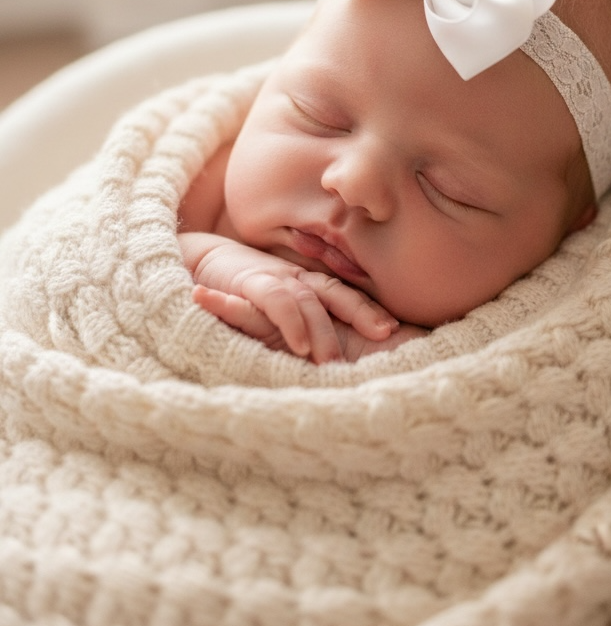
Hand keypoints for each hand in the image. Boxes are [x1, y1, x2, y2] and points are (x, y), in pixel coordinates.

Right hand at [193, 283, 428, 361]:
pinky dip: (290, 322)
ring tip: (335, 363)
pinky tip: (298, 347)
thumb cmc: (245, 289)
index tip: (395, 329)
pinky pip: (276, 302)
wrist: (200, 262)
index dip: (370, 309)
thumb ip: (304, 318)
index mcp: (308, 285)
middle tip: (388, 337)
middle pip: (337, 293)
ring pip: (309, 302)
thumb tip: (334, 350)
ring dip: (324, 332)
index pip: (346, 295)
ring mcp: (276, 279)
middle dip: (363, 313)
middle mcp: (298, 279)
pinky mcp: (251, 284)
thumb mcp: (279, 301)